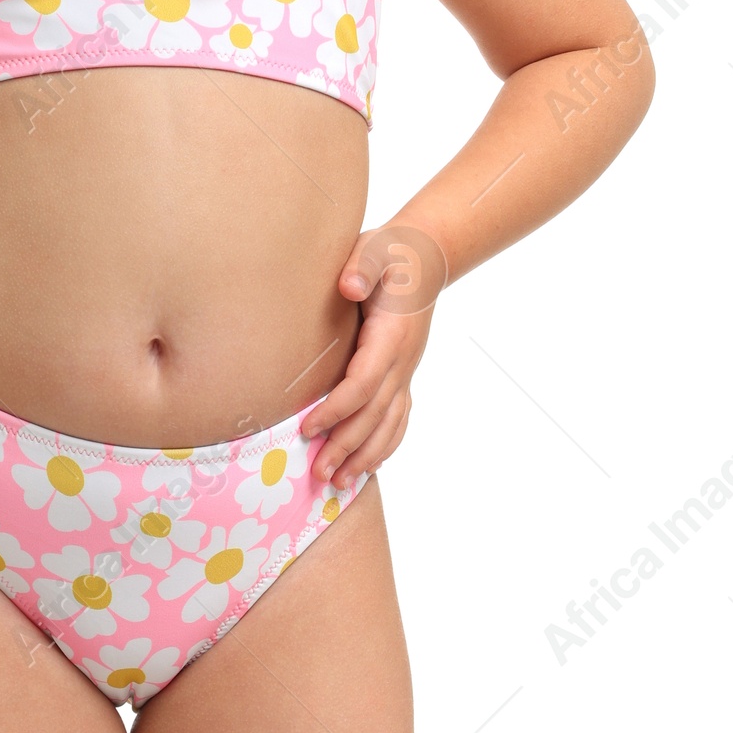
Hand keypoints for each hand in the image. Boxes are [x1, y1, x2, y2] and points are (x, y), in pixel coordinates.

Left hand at [300, 219, 448, 487]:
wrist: (425, 257)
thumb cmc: (391, 253)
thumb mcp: (375, 249)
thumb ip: (361, 267)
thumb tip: (348, 288)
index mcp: (392, 337)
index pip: (363, 384)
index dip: (336, 410)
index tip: (307, 428)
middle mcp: (403, 361)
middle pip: (375, 415)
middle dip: (346, 446)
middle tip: (318, 473)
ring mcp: (407, 371)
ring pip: (390, 424)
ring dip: (365, 456)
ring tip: (339, 483)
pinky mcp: (404, 375)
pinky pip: (399, 419)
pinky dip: (385, 446)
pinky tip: (366, 467)